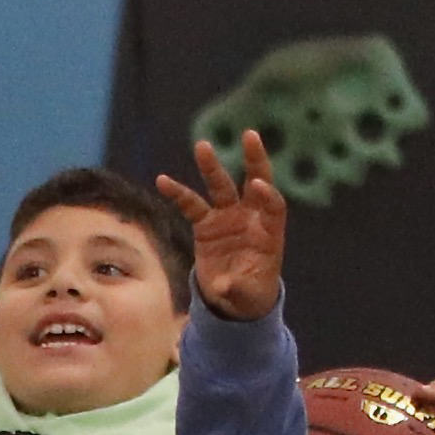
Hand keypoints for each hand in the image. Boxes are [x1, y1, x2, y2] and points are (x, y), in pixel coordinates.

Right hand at [155, 134, 287, 322]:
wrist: (233, 298)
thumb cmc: (250, 294)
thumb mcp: (248, 296)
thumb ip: (238, 288)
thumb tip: (224, 287)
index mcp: (269, 231)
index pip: (272, 205)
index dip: (266, 195)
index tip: (256, 185)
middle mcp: (250, 217)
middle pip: (254, 181)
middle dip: (253, 159)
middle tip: (249, 136)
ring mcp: (228, 217)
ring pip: (221, 186)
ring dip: (212, 167)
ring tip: (202, 146)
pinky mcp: (206, 224)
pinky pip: (190, 204)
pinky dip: (177, 193)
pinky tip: (162, 180)